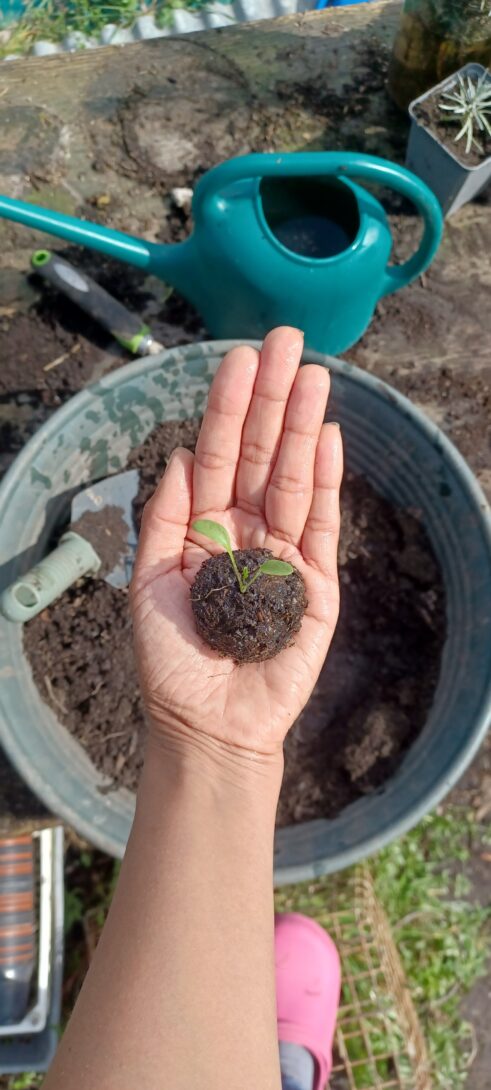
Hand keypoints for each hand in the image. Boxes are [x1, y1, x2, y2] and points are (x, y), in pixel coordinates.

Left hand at [131, 327, 342, 758]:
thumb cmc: (172, 660)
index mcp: (204, 526)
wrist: (208, 724)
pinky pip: (322, 522)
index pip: (220, 454)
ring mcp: (285, 552)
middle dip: (272, 397)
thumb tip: (183, 453)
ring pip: (294, 477)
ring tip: (313, 374)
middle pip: (261, 453)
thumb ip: (166, 517)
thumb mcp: (149, 583)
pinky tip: (326, 435)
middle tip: (287, 340)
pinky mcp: (317, 582)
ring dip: (302, 426)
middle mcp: (246, 530)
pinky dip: (326, 479)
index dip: (228, 406)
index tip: (241, 357)